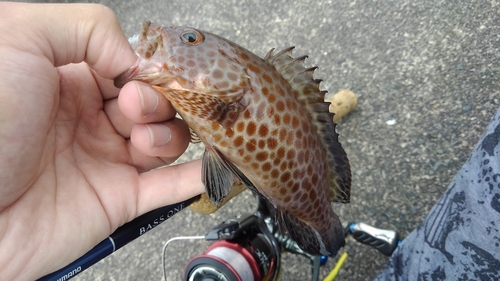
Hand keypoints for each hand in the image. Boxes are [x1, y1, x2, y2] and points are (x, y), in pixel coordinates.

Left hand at [0, 3, 203, 279]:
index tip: (148, 73)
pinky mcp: (119, 199)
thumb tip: (134, 59)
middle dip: (158, 99)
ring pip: (166, 141)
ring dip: (170, 134)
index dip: (147, 67)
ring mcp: (107, 160)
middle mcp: (91, 119)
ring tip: (142, 140)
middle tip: (135, 105)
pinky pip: (169, 188)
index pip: (131, 67)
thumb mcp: (19, 37)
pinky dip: (195, 176)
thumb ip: (85, 28)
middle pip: (154, 102)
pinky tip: (211, 165)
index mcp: (70, 79)